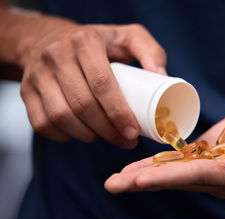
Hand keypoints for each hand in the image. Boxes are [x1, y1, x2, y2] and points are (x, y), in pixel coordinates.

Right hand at [19, 22, 166, 147]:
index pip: (102, 84)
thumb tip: (162, 77)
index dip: (119, 113)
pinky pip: (42, 123)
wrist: (51, 38)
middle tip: (125, 140)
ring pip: (61, 117)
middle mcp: (57, 56)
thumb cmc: (98, 43)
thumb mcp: (128, 37)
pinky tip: (82, 134)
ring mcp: (38, 74)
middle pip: (82, 104)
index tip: (133, 132)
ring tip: (107, 137)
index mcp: (85, 42)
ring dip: (87, 136)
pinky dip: (63, 136)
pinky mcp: (26, 91)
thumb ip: (150, 52)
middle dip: (108, 131)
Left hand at [105, 95, 224, 197]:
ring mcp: (213, 169)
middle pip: (178, 181)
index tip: (139, 179)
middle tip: (112, 184)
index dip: (169, 178)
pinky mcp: (207, 157)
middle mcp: (222, 178)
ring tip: (114, 179)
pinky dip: (156, 166)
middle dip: (144, 182)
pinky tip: (134, 168)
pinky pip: (178, 164)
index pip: (199, 176)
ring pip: (173, 175)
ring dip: (143, 176)